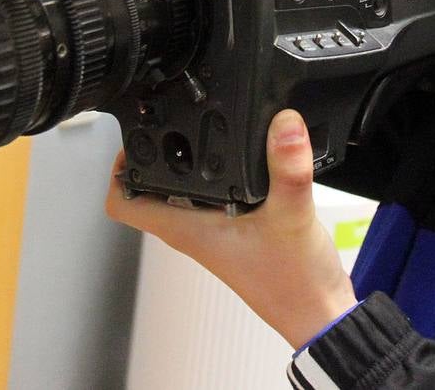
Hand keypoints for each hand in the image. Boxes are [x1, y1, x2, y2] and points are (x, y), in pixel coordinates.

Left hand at [105, 109, 356, 348]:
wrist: (318, 313)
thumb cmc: (295, 283)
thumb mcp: (292, 216)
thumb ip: (287, 168)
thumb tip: (284, 124)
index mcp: (187, 229)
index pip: (122, 205)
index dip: (116, 169)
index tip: (132, 139)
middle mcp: (192, 230)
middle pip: (147, 190)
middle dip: (152, 153)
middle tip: (168, 121)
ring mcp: (212, 230)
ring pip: (179, 191)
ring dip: (184, 163)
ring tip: (200, 130)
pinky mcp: (234, 228)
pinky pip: (210, 196)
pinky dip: (215, 173)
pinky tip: (240, 157)